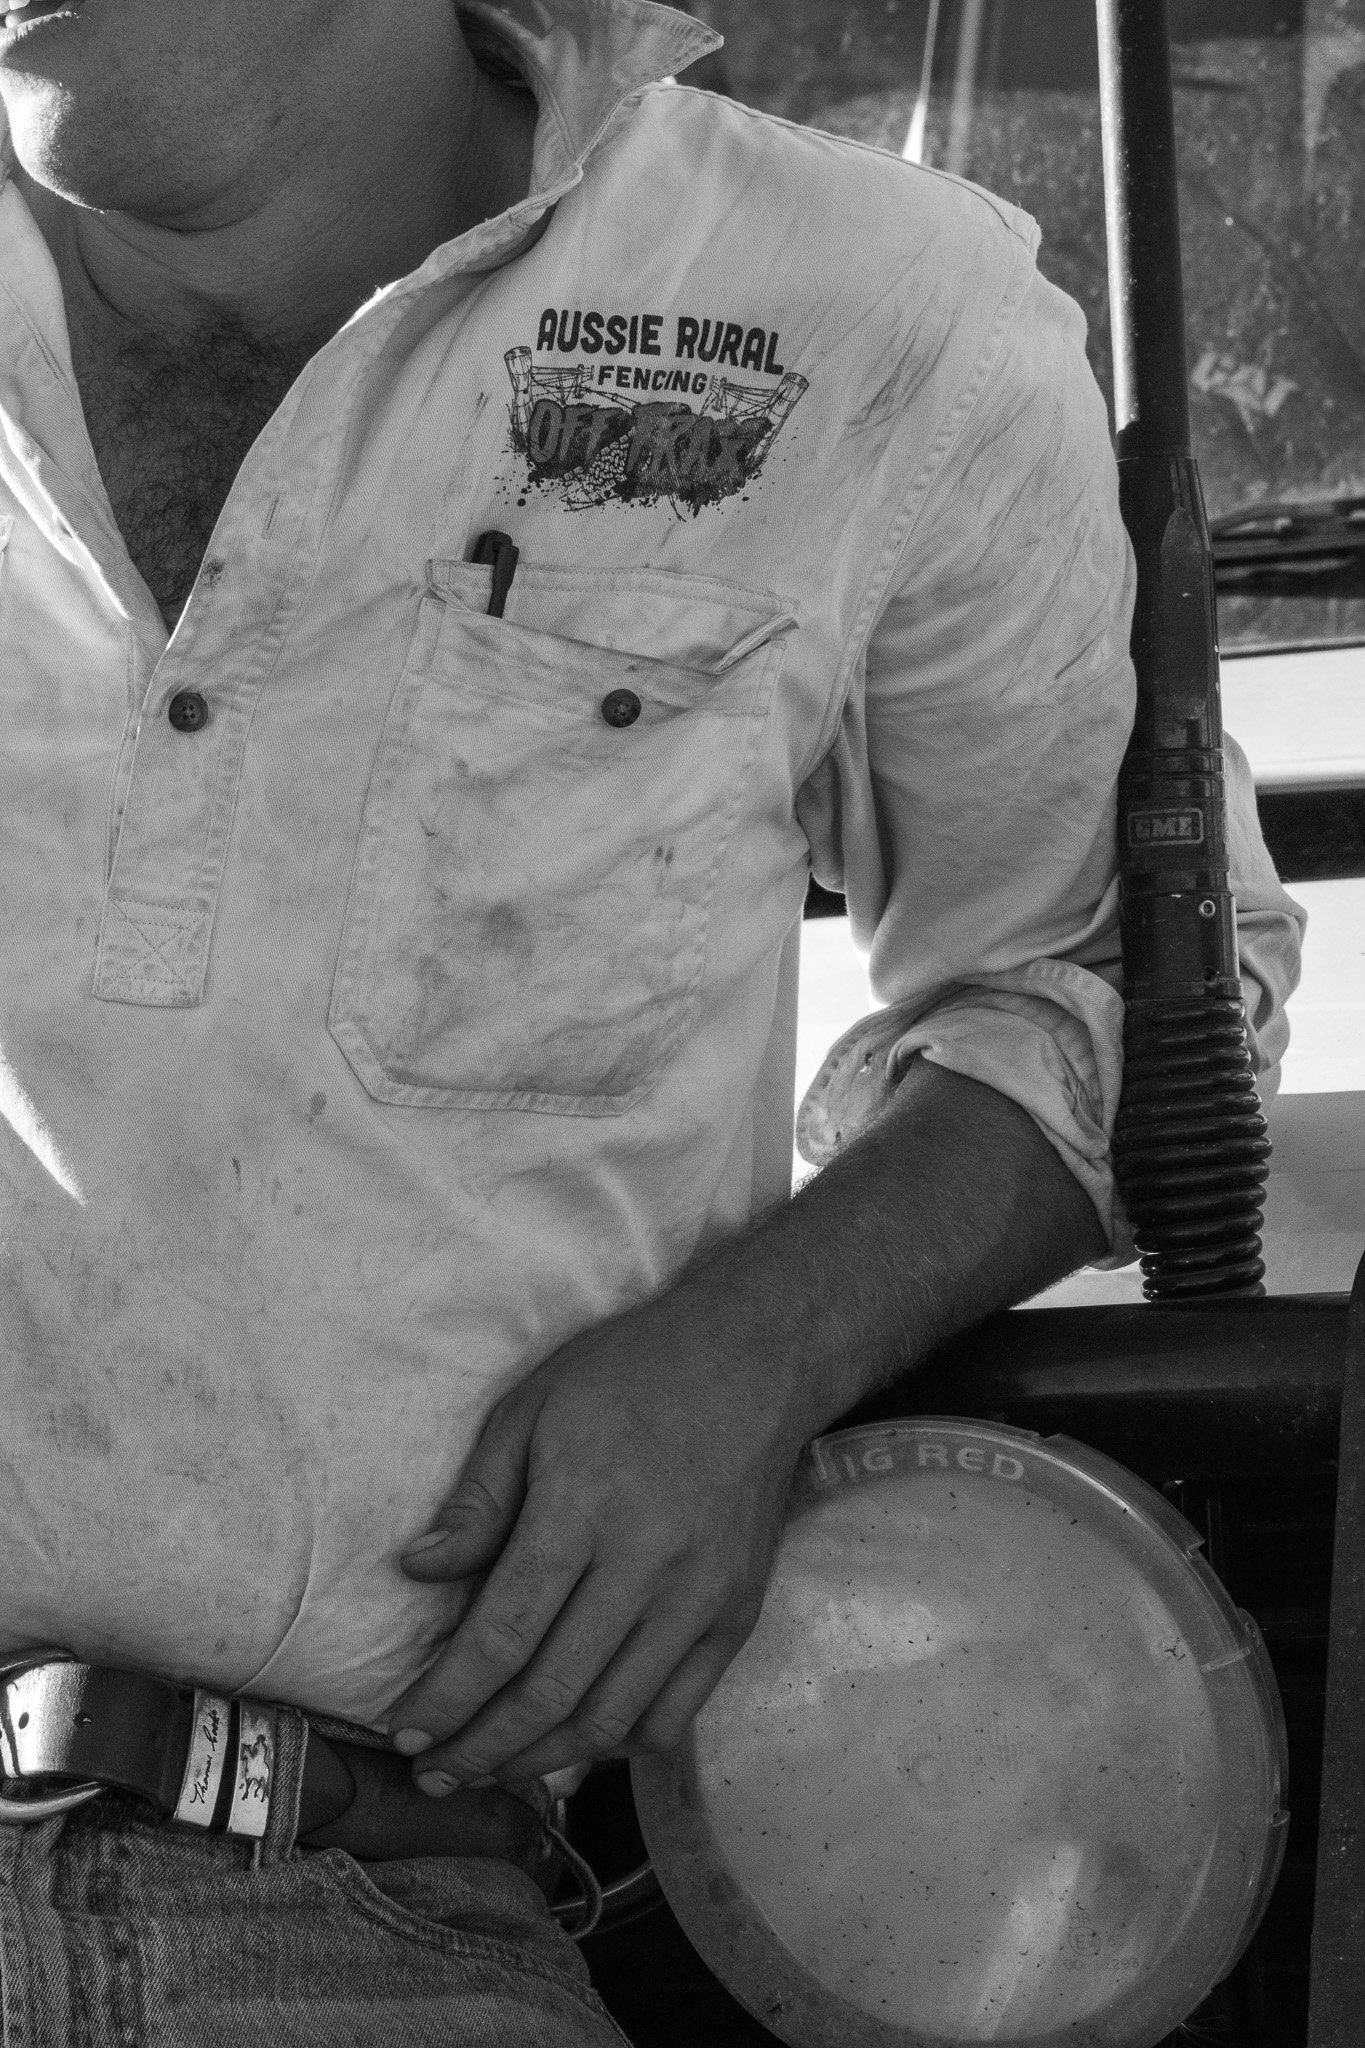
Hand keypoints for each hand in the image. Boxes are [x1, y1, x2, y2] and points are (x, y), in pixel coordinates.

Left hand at [385, 1287, 807, 1791]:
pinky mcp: (737, 1616)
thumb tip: (418, 1571)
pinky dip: (619, 1744)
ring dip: (542, 1761)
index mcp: (582, 1508)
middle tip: (434, 1773)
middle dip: (480, 1747)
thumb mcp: (533, 1407)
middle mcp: (646, 1566)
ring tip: (492, 1769)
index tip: (405, 1733)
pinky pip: (675, 1713)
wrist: (756, 1360)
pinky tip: (577, 1745)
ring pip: (612, 1720)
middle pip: (551, 1693)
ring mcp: (700, 1599)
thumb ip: (478, 1498)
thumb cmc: (632, 1373)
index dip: (446, 1698)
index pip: (502, 1635)